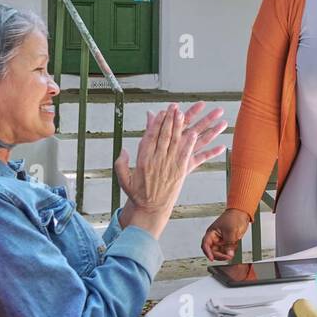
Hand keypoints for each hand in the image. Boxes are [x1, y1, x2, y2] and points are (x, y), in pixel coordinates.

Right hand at [115, 103, 226, 237]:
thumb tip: (124, 149)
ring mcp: (169, 166)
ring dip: (180, 127)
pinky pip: (186, 155)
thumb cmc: (137, 194)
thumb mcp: (123, 178)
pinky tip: (195, 134)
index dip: (156, 123)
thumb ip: (121, 163)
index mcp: (143, 159)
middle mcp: (156, 160)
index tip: (160, 112)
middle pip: (164, 135)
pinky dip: (190, 144)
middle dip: (169, 119)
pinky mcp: (179, 172)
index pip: (150, 136)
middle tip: (174, 107)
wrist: (150, 210)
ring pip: (176, 142)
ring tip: (184, 114)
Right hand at [201, 208, 251, 261]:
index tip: (211, 258)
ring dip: (226, 254)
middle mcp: (215, 238)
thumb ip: (230, 244)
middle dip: (219, 255)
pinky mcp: (228, 242)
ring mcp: (222, 240)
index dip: (207, 252)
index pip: (206, 245)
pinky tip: (234, 247)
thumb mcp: (231, 231)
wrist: (242, 213)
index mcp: (211, 233)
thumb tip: (229, 254)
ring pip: (220, 252)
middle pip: (213, 251)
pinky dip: (231, 251)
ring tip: (231, 252)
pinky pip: (227, 250)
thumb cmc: (233, 217)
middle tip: (227, 257)